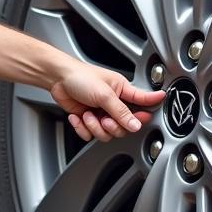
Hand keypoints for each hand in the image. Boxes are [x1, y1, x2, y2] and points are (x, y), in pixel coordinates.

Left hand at [50, 62, 164, 141]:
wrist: (57, 79)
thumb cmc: (80, 76)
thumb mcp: (104, 94)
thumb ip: (121, 112)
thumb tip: (136, 124)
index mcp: (122, 90)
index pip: (143, 100)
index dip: (151, 107)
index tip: (154, 113)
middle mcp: (114, 103)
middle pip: (124, 126)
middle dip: (112, 126)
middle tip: (105, 119)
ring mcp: (101, 112)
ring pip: (107, 133)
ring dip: (94, 127)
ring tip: (88, 115)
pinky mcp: (88, 119)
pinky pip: (90, 135)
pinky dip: (82, 128)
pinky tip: (79, 116)